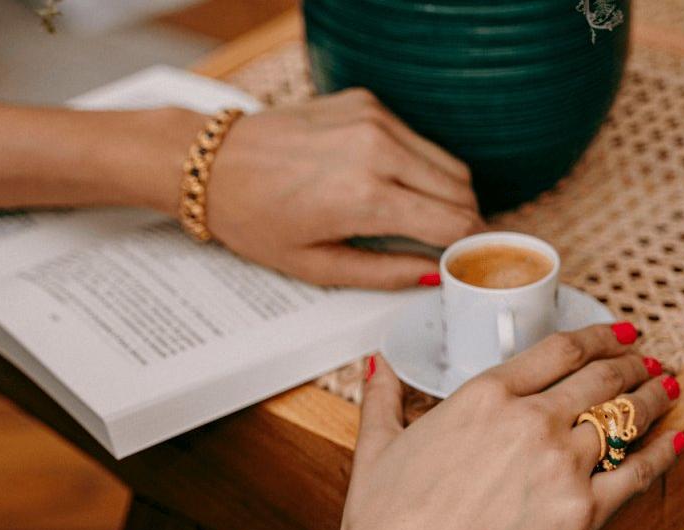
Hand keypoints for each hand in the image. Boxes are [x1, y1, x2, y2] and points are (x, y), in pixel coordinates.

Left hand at [206, 88, 483, 287]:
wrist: (213, 164)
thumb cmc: (255, 219)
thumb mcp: (317, 266)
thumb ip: (383, 273)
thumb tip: (431, 274)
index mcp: (364, 197)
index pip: (453, 222)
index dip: (469, 246)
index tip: (468, 261)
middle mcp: (377, 149)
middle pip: (460, 189)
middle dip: (464, 222)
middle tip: (451, 246)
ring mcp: (374, 118)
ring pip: (447, 162)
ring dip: (448, 194)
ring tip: (426, 221)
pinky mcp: (366, 102)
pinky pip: (418, 140)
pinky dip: (420, 167)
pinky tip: (396, 186)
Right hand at [288, 326, 682, 529]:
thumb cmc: (384, 520)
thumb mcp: (376, 446)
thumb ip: (382, 398)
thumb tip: (378, 365)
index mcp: (483, 396)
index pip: (558, 350)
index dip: (596, 336)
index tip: (616, 334)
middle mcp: (530, 421)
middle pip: (600, 379)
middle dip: (630, 364)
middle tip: (645, 362)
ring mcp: (562, 466)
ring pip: (625, 420)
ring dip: (651, 400)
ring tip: (665, 391)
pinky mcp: (582, 514)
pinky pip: (638, 474)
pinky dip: (662, 454)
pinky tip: (674, 440)